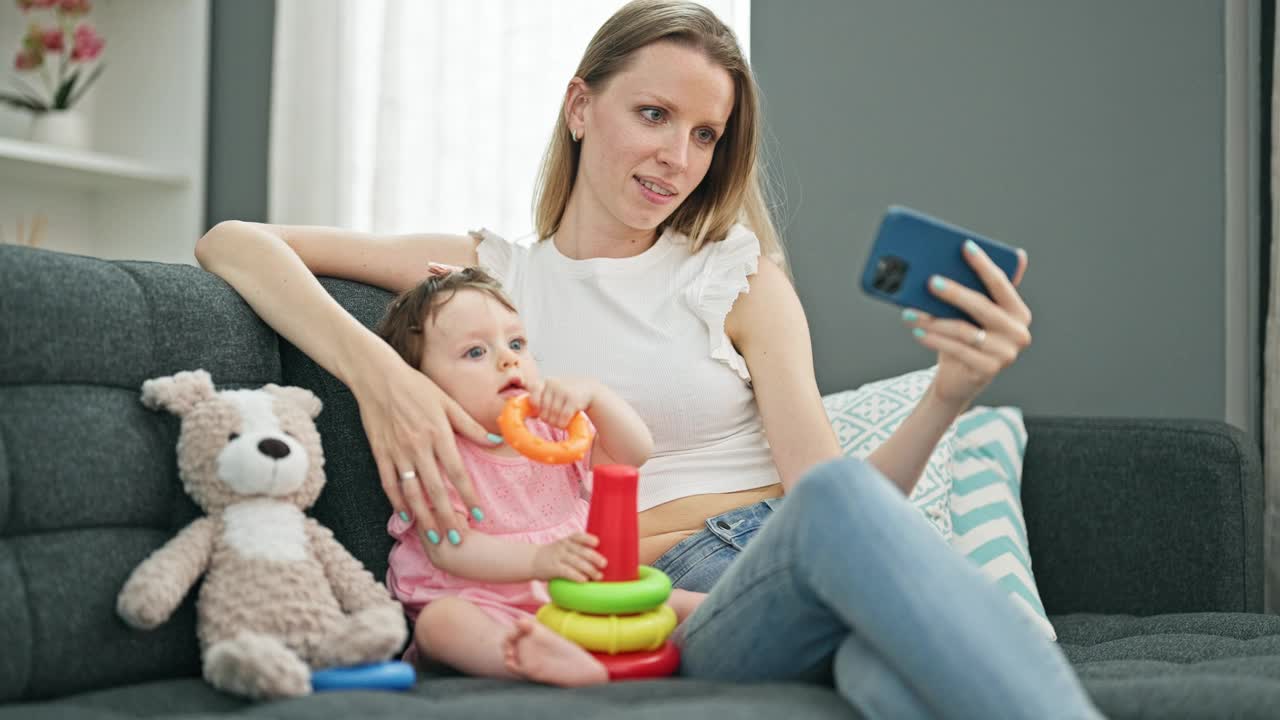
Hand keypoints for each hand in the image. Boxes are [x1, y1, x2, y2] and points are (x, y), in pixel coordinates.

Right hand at [355, 354, 496, 545]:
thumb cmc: (417, 387)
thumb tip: (497, 441)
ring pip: (412, 492)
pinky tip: (407, 517)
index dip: (468, 495)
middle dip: (448, 517)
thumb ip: (471, 425)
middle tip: (458, 540)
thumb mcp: (448, 402)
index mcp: (438, 433)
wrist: (378, 377)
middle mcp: (418, 446)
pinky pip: (389, 483)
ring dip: (424, 517)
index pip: (457, 472)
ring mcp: (397, 452)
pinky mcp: (380, 453)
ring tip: (434, 536)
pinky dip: (397, 502)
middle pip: (435, 489)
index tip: (479, 515)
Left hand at [525, 377, 595, 428]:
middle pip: (543, 410)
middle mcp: (554, 384)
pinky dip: (562, 424)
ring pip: (553, 415)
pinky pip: (563, 417)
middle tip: (551, 421)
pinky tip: (564, 425)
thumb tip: (532, 411)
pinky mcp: (573, 399)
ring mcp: (564, 391)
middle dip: (547, 419)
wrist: (590, 389)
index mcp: (547, 382)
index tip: (539, 412)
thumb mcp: (555, 389)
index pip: (534, 397)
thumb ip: (542, 395)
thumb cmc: (567, 393)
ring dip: (555, 424)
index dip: (535, 407)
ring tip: (558, 424)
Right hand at [532, 533, 606, 581]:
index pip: (578, 536)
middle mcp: (563, 547)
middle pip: (581, 551)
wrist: (531, 560)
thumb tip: (598, 560)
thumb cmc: (553, 555)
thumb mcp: (563, 547)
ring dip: (589, 569)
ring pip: (576, 562)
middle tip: (604, 564)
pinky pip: (566, 572)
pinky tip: (584, 580)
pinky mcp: (553, 568)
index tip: (597, 543)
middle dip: (594, 557)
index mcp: (567, 540)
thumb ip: (577, 550)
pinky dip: (576, 576)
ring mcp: (558, 557)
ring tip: (598, 576)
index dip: (588, 539)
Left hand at [901, 241, 1032, 408]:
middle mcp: (1018, 332)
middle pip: (982, 306)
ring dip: (933, 320)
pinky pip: (955, 349)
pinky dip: (933, 338)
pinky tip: (917, 330)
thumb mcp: (970, 314)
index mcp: (1018, 312)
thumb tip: (965, 251)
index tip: (965, 246)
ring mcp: (1005, 354)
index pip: (1001, 283)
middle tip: (931, 281)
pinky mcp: (987, 370)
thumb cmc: (964, 338)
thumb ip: (974, 288)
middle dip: (954, 292)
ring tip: (910, 312)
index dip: (983, 264)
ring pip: (963, 330)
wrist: (959, 379)